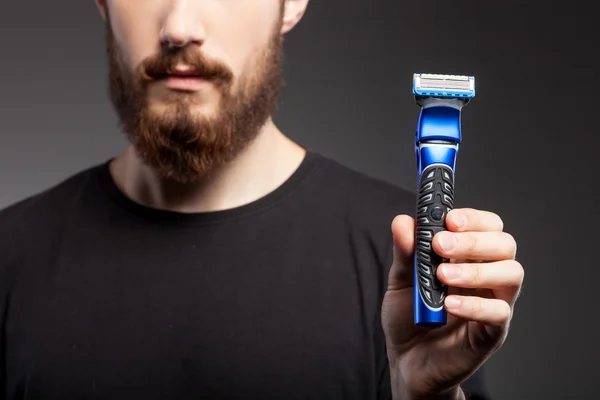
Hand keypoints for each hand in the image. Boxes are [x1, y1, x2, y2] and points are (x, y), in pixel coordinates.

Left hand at [381, 208, 523, 398]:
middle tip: (441, 244)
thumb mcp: (400, 281)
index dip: (474, 219)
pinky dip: (474, 306)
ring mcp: (492, 303)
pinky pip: (499, 314)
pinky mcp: (491, 332)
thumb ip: (405, 253)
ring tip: (443, 275)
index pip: (488, 227)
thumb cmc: (409, 317)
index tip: (450, 219)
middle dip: (474, 239)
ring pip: (511, 274)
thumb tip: (403, 221)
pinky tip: (449, 305)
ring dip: (477, 270)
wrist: (407, 361)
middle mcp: (486, 276)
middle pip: (504, 245)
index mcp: (467, 257)